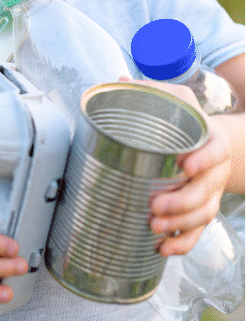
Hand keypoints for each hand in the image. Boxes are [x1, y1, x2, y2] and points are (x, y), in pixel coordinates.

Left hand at [118, 80, 233, 255]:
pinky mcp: (200, 211)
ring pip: (202, 215)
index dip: (204, 160)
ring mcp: (209, 193)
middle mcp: (214, 171)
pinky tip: (162, 249)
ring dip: (180, 225)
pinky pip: (197, 233)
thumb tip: (116, 81)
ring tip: (154, 227)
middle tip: (154, 205)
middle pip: (205, 191)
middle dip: (182, 202)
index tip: (186, 165)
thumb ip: (151, 91)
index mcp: (211, 142)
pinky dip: (182, 244)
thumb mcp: (176, 100)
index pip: (215, 151)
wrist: (211, 142)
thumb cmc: (186, 122)